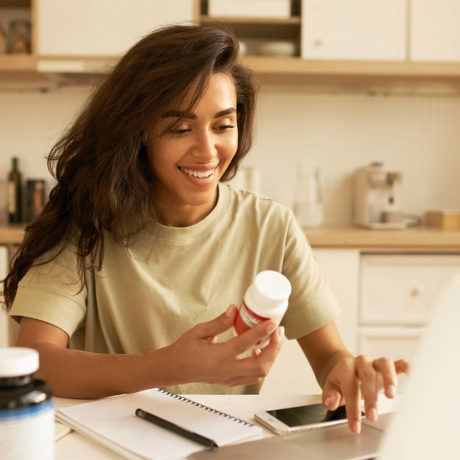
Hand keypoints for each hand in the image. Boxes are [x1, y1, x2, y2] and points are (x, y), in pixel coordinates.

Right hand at [163, 304, 283, 386]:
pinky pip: (253, 376)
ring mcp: (229, 379)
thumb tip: (234, 309)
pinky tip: (261, 350)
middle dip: (274, 349)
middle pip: (260, 366)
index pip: (244, 345)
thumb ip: (219, 322)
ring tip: (273, 339)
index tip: (272, 323)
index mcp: (216, 357)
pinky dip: (262, 364)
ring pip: (259, 373)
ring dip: (271, 356)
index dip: (261, 332)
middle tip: (278, 332)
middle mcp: (225, 371)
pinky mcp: (231, 381)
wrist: (175, 368)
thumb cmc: (185, 349)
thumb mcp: (199, 331)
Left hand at [322, 354, 409, 433]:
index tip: (355, 426)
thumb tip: (331, 403)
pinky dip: (408, 369)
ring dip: (389, 379)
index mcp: (346, 367)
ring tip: (391, 396)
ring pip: (385, 364)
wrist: (345, 368)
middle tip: (371, 417)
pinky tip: (414, 379)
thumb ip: (330, 395)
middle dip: (370, 397)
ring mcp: (376, 362)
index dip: (352, 407)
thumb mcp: (331, 388)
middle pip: (367, 375)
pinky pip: (400, 363)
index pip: (350, 385)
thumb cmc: (340, 381)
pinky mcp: (389, 366)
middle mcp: (362, 362)